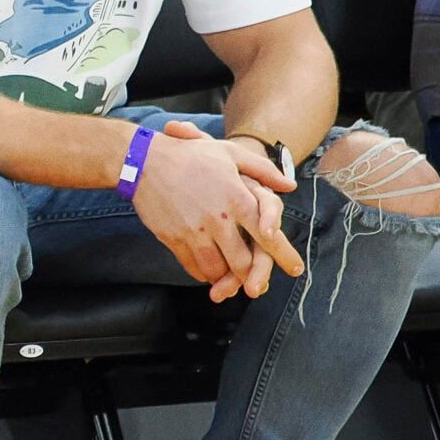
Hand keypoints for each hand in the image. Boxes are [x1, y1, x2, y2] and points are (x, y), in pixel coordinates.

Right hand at [132, 121, 302, 302]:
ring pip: (217, 269)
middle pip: (243, 261)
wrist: (143, 161)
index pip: (268, 236)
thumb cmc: (190, 155)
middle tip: (258, 285)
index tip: (296, 269)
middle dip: (253, 277)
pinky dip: (203, 274)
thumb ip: (264, 170)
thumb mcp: (231, 153)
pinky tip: (207, 272)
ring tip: (231, 281)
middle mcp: (219, 220)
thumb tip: (290, 186)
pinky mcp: (173, 238)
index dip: (284, 256)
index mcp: (238, 200)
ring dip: (226, 278)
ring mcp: (194, 231)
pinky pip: (192, 266)